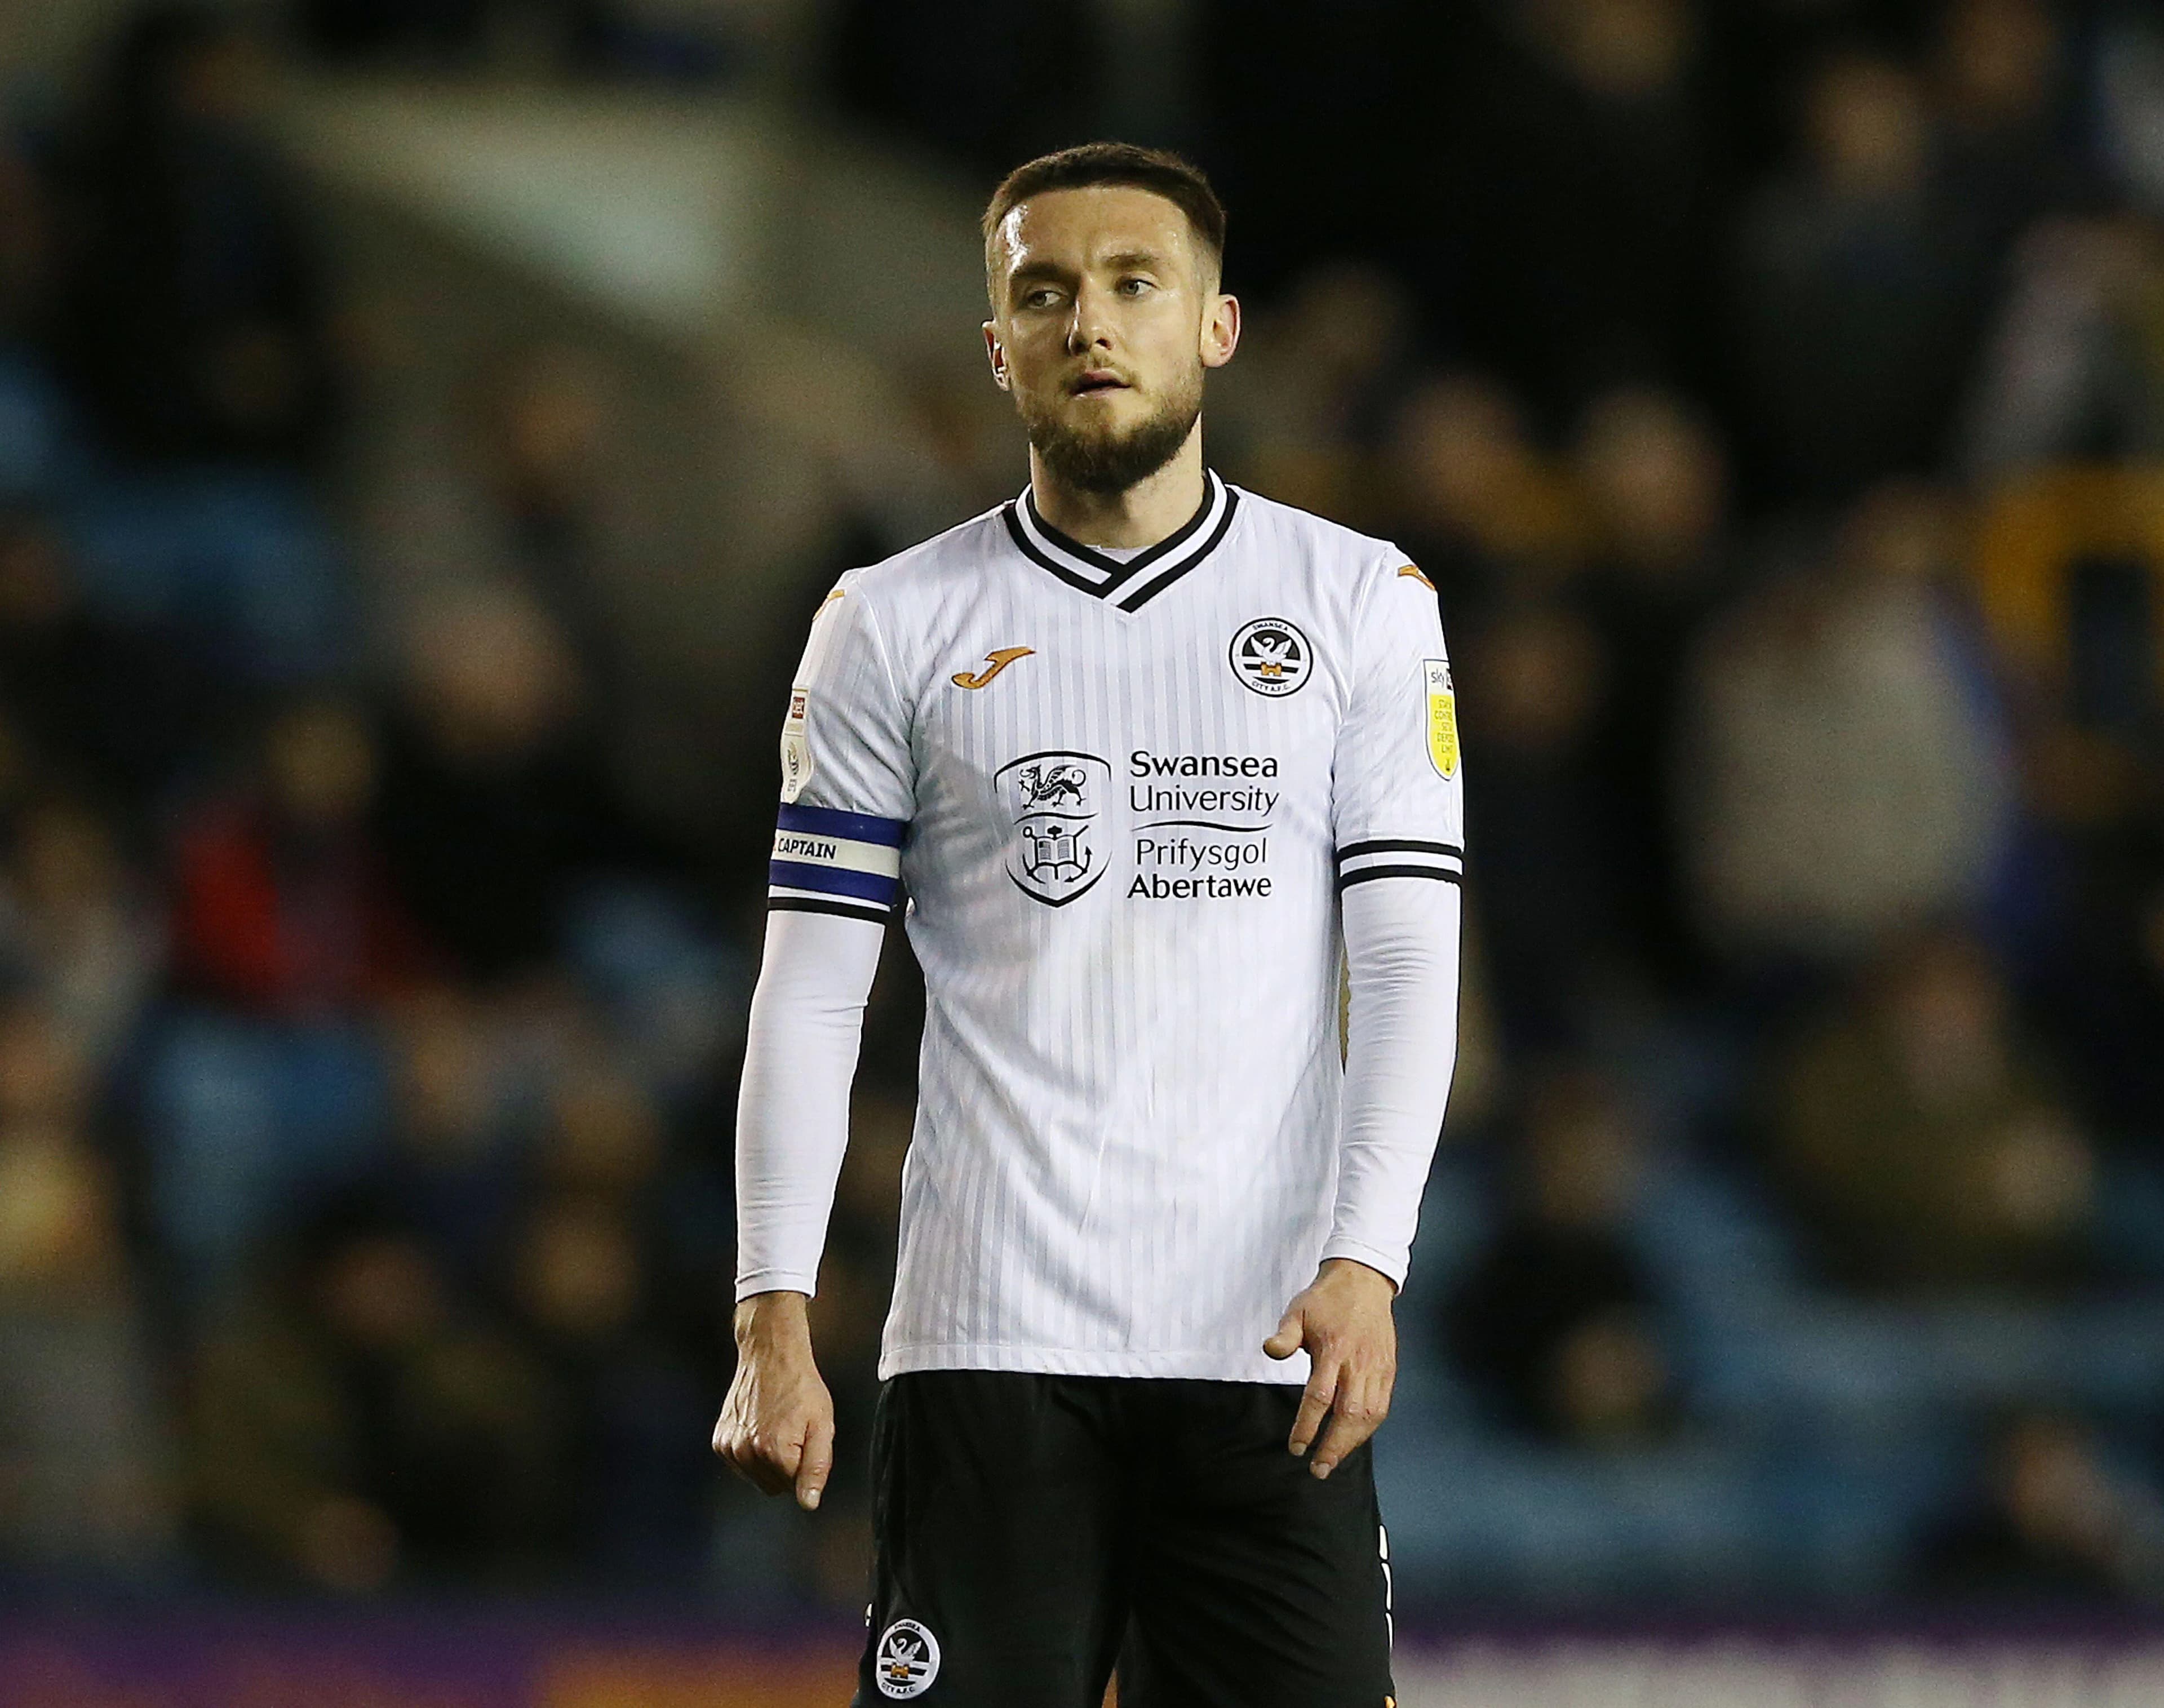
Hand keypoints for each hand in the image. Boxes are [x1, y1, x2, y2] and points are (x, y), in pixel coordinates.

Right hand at [713, 1291, 835, 1510]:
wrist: (770, 1355)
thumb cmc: (800, 1386)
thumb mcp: (822, 1425)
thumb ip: (816, 1468)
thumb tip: (808, 1503)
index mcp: (774, 1451)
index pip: (794, 1486)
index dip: (805, 1464)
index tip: (806, 1439)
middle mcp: (746, 1452)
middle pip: (774, 1486)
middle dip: (787, 1467)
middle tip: (793, 1434)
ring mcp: (729, 1447)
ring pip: (756, 1478)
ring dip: (769, 1462)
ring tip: (777, 1428)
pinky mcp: (719, 1441)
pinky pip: (741, 1466)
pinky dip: (752, 1453)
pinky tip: (760, 1428)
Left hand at [1263, 1259, 1396, 1478]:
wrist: (1363, 1281)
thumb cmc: (1326, 1299)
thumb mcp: (1297, 1310)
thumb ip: (1285, 1335)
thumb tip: (1270, 1350)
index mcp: (1334, 1349)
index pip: (1320, 1397)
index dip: (1307, 1426)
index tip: (1295, 1447)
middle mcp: (1359, 1362)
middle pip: (1349, 1413)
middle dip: (1334, 1446)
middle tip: (1319, 1469)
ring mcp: (1377, 1368)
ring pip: (1369, 1414)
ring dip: (1352, 1442)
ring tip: (1334, 1461)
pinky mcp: (1388, 1370)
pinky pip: (1382, 1406)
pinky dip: (1368, 1428)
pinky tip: (1354, 1439)